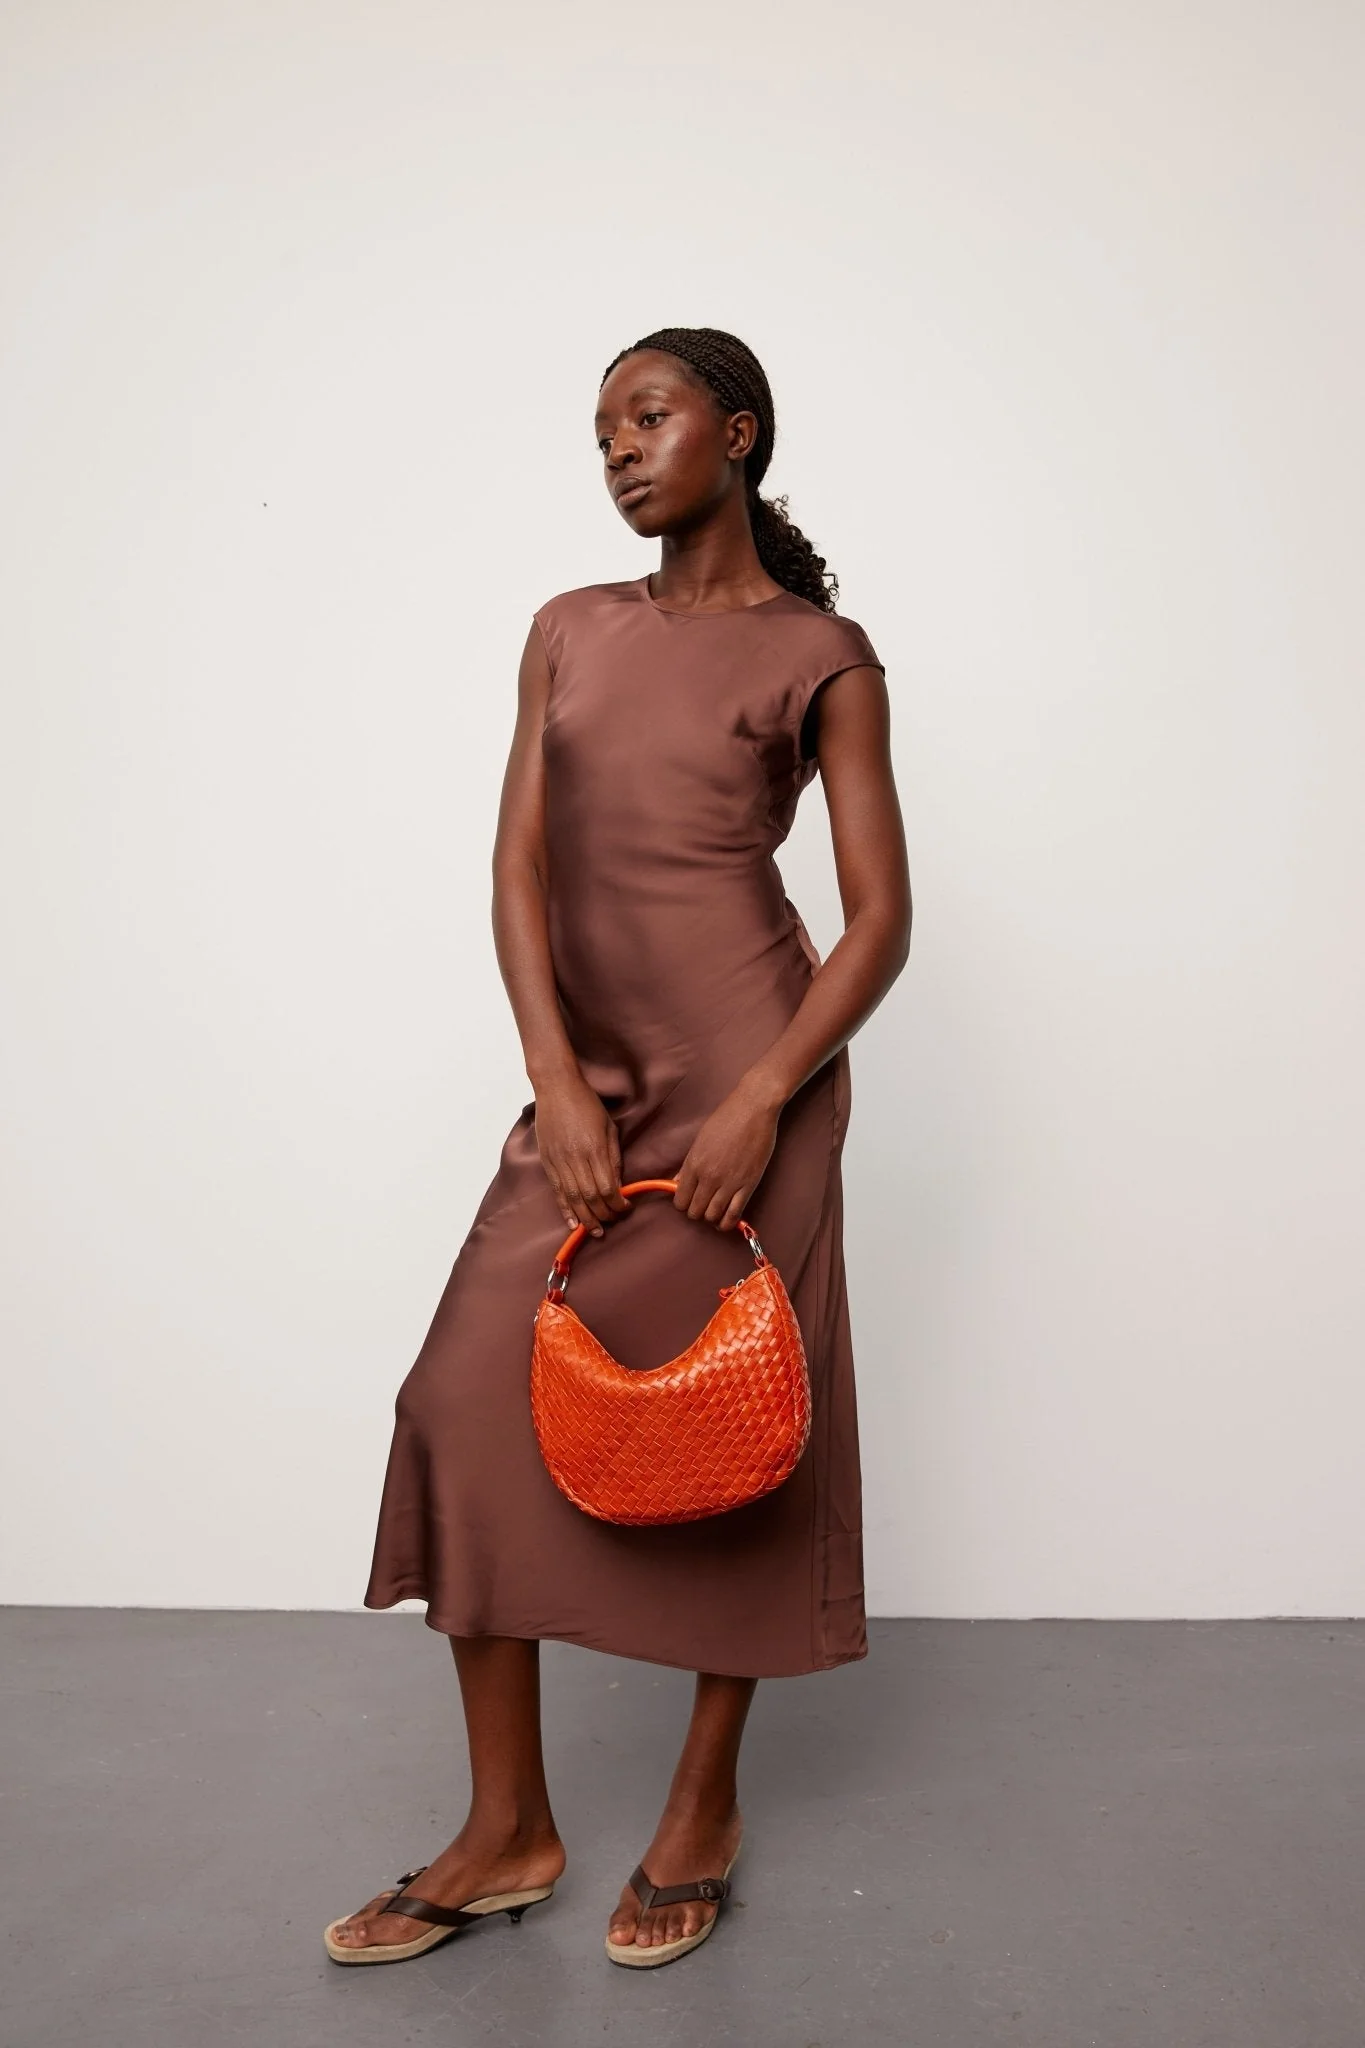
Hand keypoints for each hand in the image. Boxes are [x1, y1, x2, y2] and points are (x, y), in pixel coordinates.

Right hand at [533, 1070, 631, 1238]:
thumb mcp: (609, 1127)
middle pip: (591, 1196)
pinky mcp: (547, 1161)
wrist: (556, 1087)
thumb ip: (613, 1157)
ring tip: (594, 1231)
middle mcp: (576, 1157)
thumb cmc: (587, 1104)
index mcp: (594, 1148)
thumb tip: (618, 1184)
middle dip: (603, 1214)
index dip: (617, 1203)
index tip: (625, 1207)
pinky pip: (556, 1190)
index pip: (607, 1186)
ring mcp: (559, 1160)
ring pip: (573, 1197)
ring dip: (585, 1218)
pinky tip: (572, 1223)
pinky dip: (564, 1209)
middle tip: (612, 1221)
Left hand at [673, 1076, 781, 1229]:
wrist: (753, 1109)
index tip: (690, 1201)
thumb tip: (678, 1183)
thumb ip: (688, 1165)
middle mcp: (708, 1177)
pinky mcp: (748, 1186)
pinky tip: (728, 1221)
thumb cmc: (726, 1119)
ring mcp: (728, 1183)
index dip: (683, 1204)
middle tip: (703, 1206)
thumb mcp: (700, 1140)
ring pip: (712, 1216)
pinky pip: (734, 1214)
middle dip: (697, 1212)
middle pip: (695, 1211)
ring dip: (712, 1217)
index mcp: (693, 1164)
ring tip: (716, 1212)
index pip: (680, 1200)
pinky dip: (729, 1222)